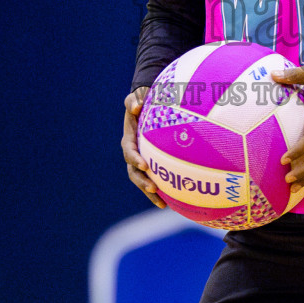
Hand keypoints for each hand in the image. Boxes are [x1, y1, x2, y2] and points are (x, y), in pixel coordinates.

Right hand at [122, 86, 165, 207]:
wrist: (145, 107)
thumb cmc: (141, 102)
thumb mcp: (136, 98)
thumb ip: (133, 100)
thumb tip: (136, 106)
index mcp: (129, 140)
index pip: (129, 152)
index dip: (135, 159)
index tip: (144, 165)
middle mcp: (134, 154)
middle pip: (134, 172)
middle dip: (142, 182)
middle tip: (154, 188)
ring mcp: (142, 161)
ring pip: (143, 180)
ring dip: (151, 193)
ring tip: (162, 204)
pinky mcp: (152, 166)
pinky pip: (156, 179)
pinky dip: (162, 191)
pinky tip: (174, 202)